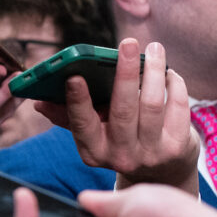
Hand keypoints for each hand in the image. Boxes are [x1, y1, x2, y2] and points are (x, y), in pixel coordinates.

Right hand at [35, 38, 198, 191]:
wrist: (161, 173)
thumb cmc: (121, 142)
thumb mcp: (94, 135)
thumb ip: (69, 117)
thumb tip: (39, 102)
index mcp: (93, 151)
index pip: (82, 124)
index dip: (78, 101)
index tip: (74, 77)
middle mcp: (121, 156)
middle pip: (123, 109)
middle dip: (125, 72)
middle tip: (127, 43)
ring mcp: (150, 154)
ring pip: (152, 104)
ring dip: (154, 71)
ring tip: (153, 49)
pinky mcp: (177, 148)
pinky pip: (177, 108)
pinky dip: (174, 85)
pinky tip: (168, 73)